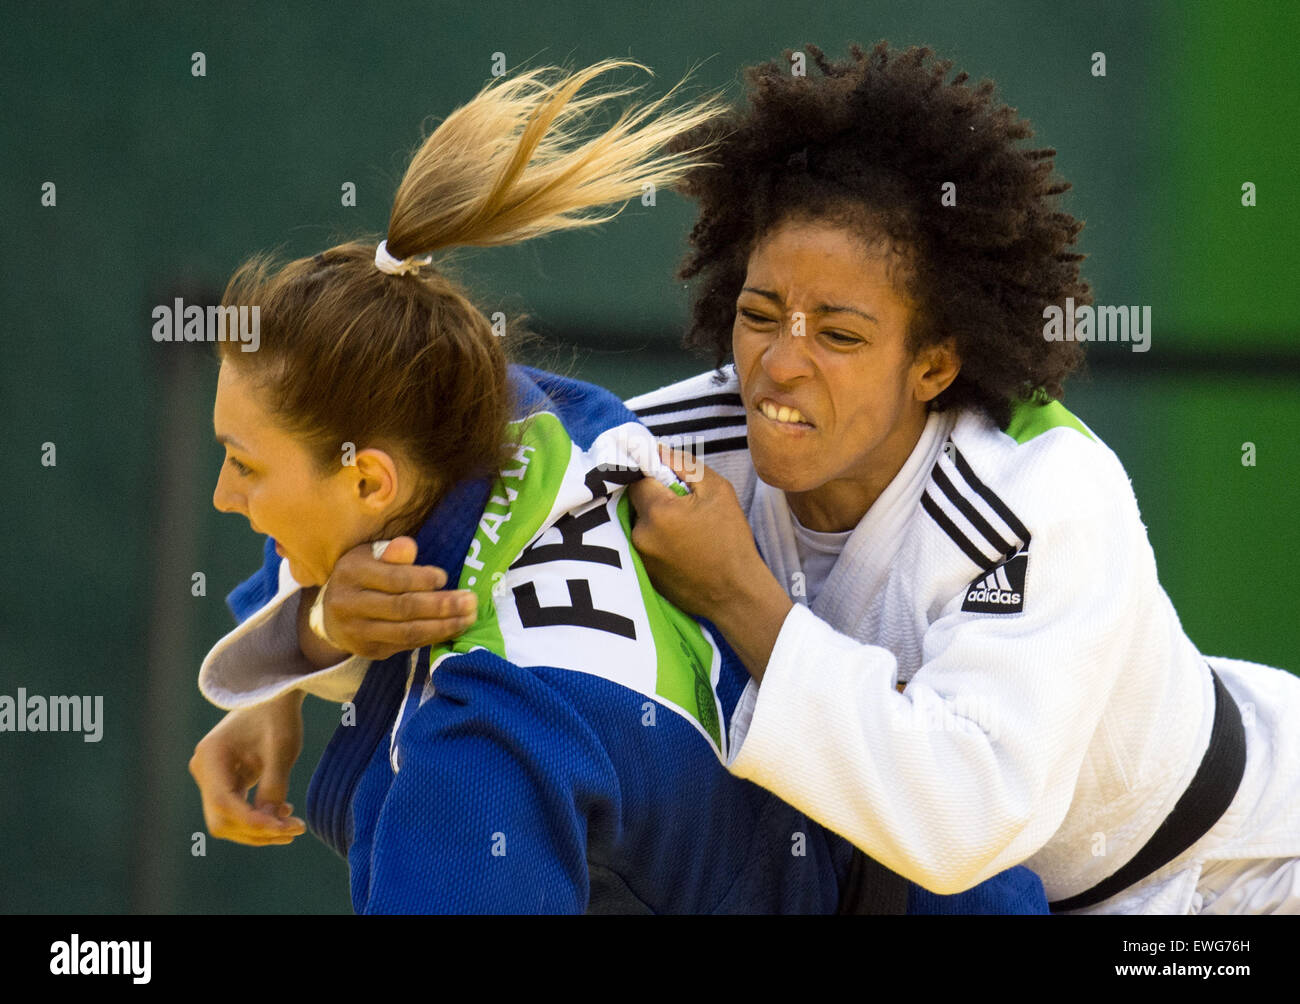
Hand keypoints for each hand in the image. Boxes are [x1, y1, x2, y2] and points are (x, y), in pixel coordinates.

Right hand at [189, 689, 306, 845]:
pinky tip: (285, 812)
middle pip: (222, 819)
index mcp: (211, 756)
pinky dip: (259, 816)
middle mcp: (204, 770)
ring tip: (293, 825)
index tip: (285, 829)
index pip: (224, 804)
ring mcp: (211, 777)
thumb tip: (270, 826)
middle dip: (257, 831)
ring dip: (260, 828)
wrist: (273, 696)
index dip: (252, 822)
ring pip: (228, 820)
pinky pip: (236, 809)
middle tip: (294, 830)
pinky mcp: (224, 781)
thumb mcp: (281, 749)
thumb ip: (274, 786)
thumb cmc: (277, 716)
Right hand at [307, 536, 477, 661]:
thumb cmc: (361, 575)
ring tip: (469, 618)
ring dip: (443, 626)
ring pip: (407, 632)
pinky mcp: (369, 651)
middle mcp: (350, 605)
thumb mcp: (370, 555)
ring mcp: (358, 632)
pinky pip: (406, 645)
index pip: (393, 579)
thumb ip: (391, 552)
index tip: (445, 577)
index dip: (422, 579)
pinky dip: (433, 637)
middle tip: (471, 602)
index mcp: (352, 573)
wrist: (330, 614)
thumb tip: (409, 546)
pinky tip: (453, 628)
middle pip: (403, 608)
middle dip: (441, 606)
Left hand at [627, 446, 793, 680]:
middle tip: (684, 506)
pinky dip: (657, 541)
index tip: (669, 477)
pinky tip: (682, 549)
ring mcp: (639, 557)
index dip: (652, 473)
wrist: (736, 594)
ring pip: (640, 524)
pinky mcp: (643, 574)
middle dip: (655, 498)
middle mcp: (640, 534)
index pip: (638, 477)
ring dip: (656, 520)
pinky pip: (644, 545)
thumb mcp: (718, 492)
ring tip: (686, 530)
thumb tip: (658, 450)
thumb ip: (685, 465)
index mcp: (658, 511)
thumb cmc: (732, 540)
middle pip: (636, 501)